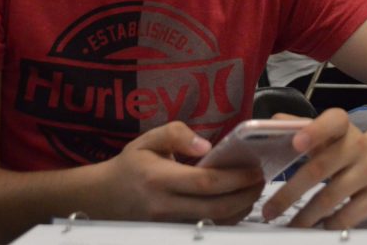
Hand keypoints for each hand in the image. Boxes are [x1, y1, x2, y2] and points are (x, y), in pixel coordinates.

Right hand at [91, 121, 264, 223]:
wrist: (105, 197)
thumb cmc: (130, 164)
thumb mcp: (148, 139)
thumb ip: (176, 134)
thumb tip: (206, 145)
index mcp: (160, 178)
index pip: (205, 183)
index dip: (234, 178)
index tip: (254, 169)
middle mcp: (166, 205)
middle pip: (215, 207)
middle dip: (245, 195)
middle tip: (261, 180)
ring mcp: (170, 224)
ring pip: (214, 222)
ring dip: (240, 209)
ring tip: (254, 191)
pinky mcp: (173, 232)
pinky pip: (207, 228)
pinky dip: (227, 218)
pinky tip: (237, 204)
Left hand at [262, 109, 366, 229]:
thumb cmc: (350, 147)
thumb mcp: (331, 133)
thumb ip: (302, 126)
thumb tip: (273, 122)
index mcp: (343, 126)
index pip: (332, 122)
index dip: (314, 131)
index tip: (295, 143)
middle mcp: (359, 145)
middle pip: (320, 169)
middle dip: (290, 193)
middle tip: (269, 210)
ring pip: (331, 197)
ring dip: (305, 216)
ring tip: (289, 226)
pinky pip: (349, 216)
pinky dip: (329, 225)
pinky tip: (316, 228)